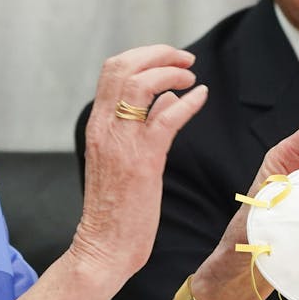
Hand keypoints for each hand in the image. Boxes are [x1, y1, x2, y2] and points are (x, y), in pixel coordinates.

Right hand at [72, 46, 207, 287]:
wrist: (104, 246)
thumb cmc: (116, 207)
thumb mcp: (124, 157)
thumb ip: (144, 124)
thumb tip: (168, 98)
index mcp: (98, 124)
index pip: (113, 69)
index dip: (144, 55)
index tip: (170, 59)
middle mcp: (105, 127)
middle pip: (123, 66)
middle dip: (159, 53)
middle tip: (185, 59)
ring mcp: (121, 142)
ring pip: (140, 83)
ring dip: (170, 72)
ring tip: (190, 76)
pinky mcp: (142, 161)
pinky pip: (165, 118)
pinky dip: (187, 102)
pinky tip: (201, 97)